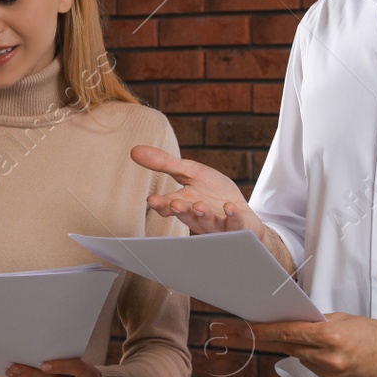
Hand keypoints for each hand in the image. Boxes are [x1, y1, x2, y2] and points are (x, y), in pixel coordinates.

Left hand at [5, 358, 103, 376]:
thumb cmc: (82, 376)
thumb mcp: (80, 366)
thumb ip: (64, 364)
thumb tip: (33, 361)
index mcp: (90, 376)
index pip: (76, 368)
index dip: (59, 366)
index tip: (42, 364)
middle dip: (31, 375)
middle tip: (15, 367)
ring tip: (15, 376)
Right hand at [130, 144, 262, 237]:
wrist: (241, 211)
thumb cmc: (213, 192)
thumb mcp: (189, 172)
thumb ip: (164, 164)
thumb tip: (134, 151)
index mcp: (183, 203)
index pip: (167, 206)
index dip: (160, 204)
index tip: (152, 199)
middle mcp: (197, 216)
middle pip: (185, 215)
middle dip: (180, 210)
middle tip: (175, 204)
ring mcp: (216, 223)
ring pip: (207, 221)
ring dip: (203, 214)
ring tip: (200, 205)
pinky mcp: (236, 225)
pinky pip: (234, 223)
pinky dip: (232, 216)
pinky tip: (230, 207)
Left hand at [208, 312, 376, 376]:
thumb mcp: (348, 321)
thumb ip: (319, 324)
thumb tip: (294, 324)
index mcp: (332, 337)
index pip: (288, 332)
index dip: (263, 331)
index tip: (244, 328)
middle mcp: (329, 360)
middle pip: (289, 347)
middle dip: (273, 339)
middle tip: (244, 331)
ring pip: (303, 361)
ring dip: (305, 351)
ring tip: (327, 344)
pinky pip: (317, 373)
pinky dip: (320, 364)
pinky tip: (339, 360)